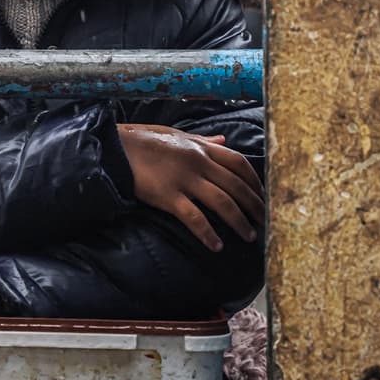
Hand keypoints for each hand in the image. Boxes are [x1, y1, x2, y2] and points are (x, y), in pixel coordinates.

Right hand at [118, 123, 264, 251]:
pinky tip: (216, 246)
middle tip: (265, 222)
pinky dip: (208, 233)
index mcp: (200, 147)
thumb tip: (225, 139)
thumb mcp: (175, 133)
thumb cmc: (141, 140)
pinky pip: (194, 218)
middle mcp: (197, 162)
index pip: (239, 163)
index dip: (255, 181)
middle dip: (255, 206)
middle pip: (237, 186)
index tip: (263, 196)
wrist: (113, 148)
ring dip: (239, 222)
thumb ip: (202, 139)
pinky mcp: (168, 196)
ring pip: (223, 202)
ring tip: (249, 236)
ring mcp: (183, 179)